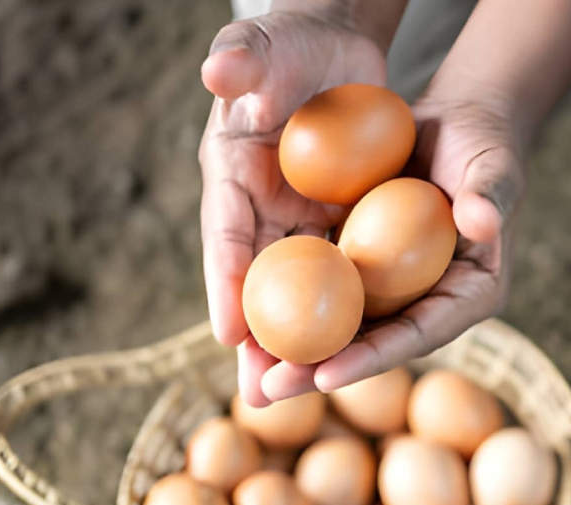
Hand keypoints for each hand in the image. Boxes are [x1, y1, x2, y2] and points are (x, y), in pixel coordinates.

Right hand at [199, 8, 386, 406]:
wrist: (331, 45)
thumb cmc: (292, 40)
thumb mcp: (266, 42)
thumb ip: (242, 56)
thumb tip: (220, 72)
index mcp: (230, 173)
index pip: (225, 232)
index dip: (226, 280)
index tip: (229, 330)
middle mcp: (257, 207)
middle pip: (256, 283)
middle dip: (254, 342)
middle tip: (258, 395)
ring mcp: (295, 219)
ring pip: (295, 294)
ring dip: (294, 344)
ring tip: (290, 398)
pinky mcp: (332, 223)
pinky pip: (336, 276)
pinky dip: (339, 315)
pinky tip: (350, 356)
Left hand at [258, 92, 525, 401]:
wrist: (458, 121)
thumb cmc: (484, 141)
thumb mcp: (491, 166)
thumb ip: (489, 195)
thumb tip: (484, 222)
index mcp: (472, 294)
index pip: (420, 334)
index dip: (374, 358)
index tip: (326, 375)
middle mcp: (434, 302)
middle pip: (375, 345)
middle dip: (320, 371)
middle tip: (270, 389)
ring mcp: (399, 289)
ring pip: (346, 326)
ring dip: (298, 349)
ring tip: (250, 371)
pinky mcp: (369, 267)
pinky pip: (328, 289)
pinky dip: (293, 303)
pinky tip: (249, 318)